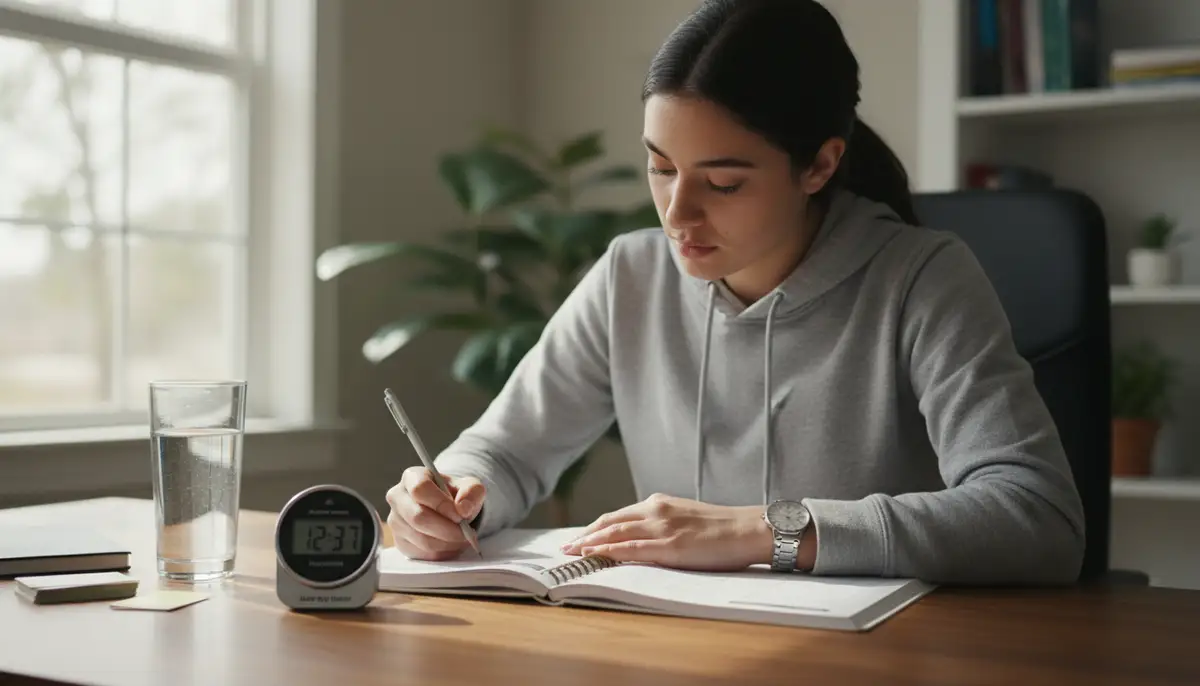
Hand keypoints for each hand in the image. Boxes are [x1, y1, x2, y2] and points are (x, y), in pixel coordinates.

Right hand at [385, 466, 484, 560]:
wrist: (449, 510)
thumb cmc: (456, 495)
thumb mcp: (470, 487)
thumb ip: (471, 492)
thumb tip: (463, 508)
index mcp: (412, 477)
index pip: (420, 489)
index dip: (441, 504)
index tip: (460, 516)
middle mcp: (398, 498)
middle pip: (418, 517)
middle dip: (446, 529)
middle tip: (466, 533)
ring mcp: (396, 521)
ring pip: (421, 539)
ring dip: (447, 543)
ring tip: (463, 539)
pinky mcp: (400, 542)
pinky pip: (422, 553)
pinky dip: (442, 553)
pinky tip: (452, 545)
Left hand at [559, 493, 775, 571]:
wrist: (750, 529)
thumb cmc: (723, 528)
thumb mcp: (687, 518)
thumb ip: (664, 523)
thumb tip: (644, 537)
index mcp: (659, 503)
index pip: (618, 515)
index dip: (595, 527)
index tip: (578, 537)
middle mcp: (656, 510)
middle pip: (609, 522)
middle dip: (584, 535)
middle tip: (565, 549)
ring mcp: (662, 528)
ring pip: (615, 534)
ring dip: (590, 544)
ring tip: (572, 555)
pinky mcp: (670, 546)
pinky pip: (632, 549)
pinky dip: (609, 552)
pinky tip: (595, 557)